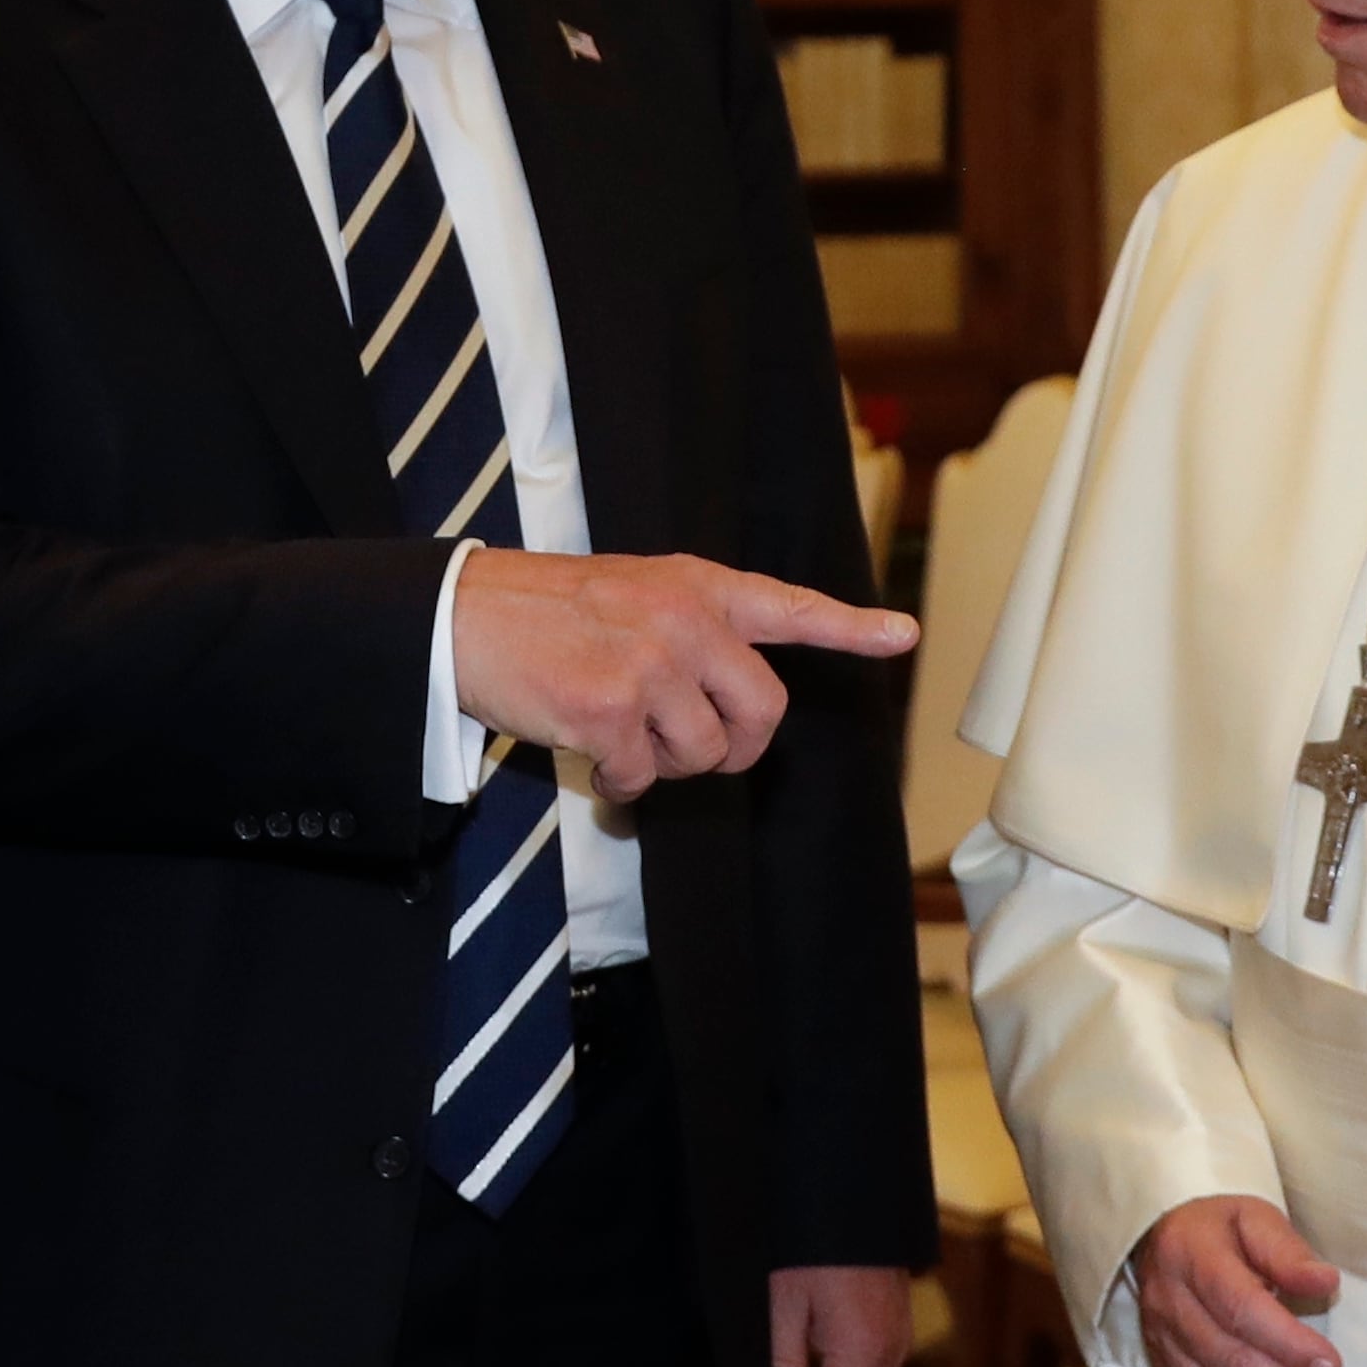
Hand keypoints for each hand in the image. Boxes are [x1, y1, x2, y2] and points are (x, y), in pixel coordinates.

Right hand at [451, 550, 913, 800]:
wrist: (464, 613)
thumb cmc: (547, 612)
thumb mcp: (634, 590)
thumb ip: (692, 628)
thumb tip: (730, 707)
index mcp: (696, 585)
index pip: (789, 606)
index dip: (850, 627)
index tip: (902, 635)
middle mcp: (686, 618)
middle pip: (763, 713)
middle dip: (734, 748)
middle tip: (689, 749)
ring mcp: (651, 662)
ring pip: (704, 755)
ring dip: (663, 764)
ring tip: (616, 731)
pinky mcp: (611, 707)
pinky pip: (642, 776)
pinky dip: (616, 781)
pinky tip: (585, 749)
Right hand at [1130, 1194, 1366, 1366]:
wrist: (1162, 1243)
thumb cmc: (1218, 1231)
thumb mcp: (1253, 1219)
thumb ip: (1288, 1251)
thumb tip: (1326, 1281)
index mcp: (1191, 1261)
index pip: (1239, 1310)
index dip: (1288, 1344)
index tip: (1334, 1365)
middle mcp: (1172, 1312)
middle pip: (1234, 1365)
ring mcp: (1168, 1354)